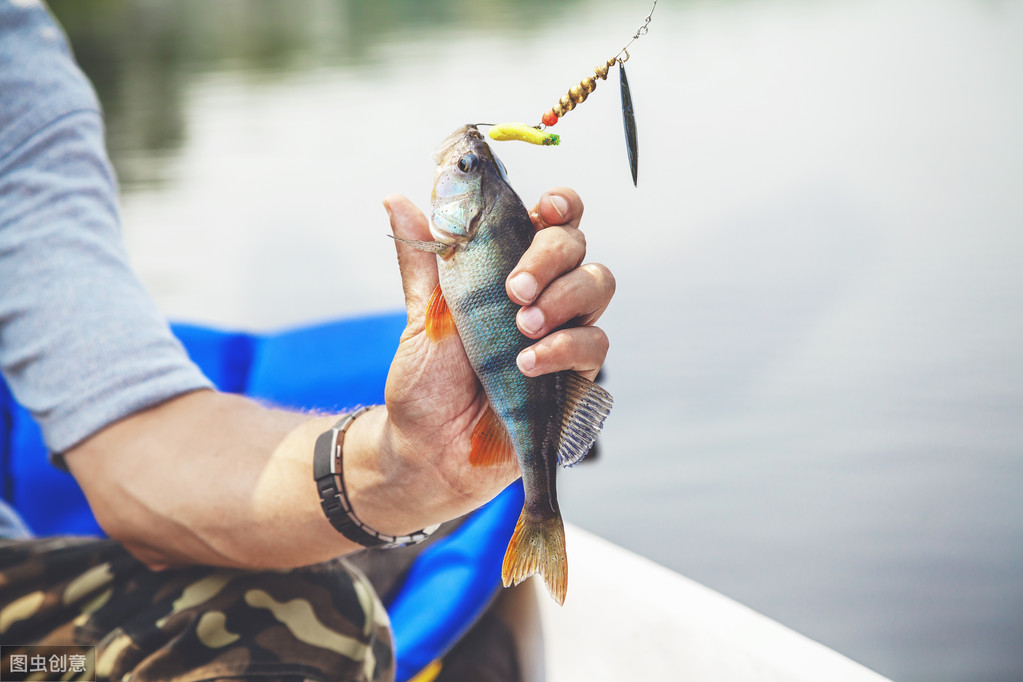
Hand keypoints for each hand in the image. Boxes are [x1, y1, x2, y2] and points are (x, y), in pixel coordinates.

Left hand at [351, 189, 614, 533]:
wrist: (429, 451)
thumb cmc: (426, 383)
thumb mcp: (422, 315)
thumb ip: (424, 258)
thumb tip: (397, 198)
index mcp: (510, 269)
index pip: (552, 220)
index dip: (560, 205)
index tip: (544, 209)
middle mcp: (544, 294)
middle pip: (577, 246)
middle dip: (550, 258)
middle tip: (515, 288)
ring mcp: (564, 332)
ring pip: (597, 286)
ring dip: (563, 299)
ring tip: (522, 326)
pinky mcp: (576, 374)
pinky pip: (593, 344)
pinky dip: (563, 347)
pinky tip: (528, 363)